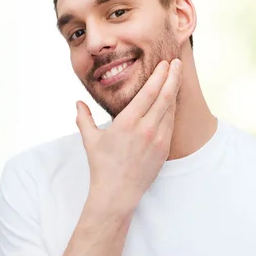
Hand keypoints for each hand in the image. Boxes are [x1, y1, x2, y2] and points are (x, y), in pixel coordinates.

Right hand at [75, 58, 182, 209]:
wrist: (117, 193)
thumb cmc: (102, 166)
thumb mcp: (90, 140)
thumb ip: (84, 118)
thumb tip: (78, 103)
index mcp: (127, 122)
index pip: (149, 92)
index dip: (159, 75)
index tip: (164, 63)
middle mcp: (146, 129)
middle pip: (165, 96)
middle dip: (172, 77)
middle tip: (177, 62)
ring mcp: (158, 139)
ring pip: (171, 109)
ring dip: (175, 90)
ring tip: (177, 76)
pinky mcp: (164, 149)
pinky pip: (171, 123)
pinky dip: (173, 109)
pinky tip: (173, 99)